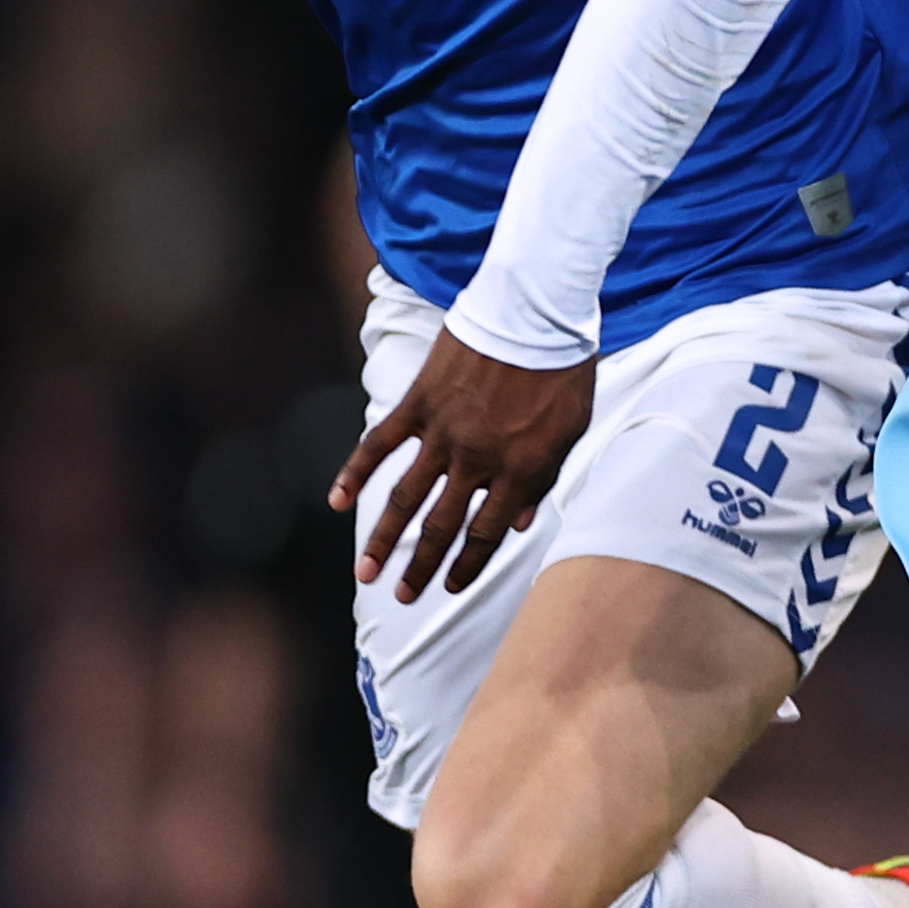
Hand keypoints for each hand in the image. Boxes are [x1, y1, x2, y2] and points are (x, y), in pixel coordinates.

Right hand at [330, 331, 598, 601]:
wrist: (534, 311)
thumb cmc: (562, 370)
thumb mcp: (571, 431)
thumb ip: (544, 479)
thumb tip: (522, 523)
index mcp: (520, 471)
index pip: (488, 533)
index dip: (469, 565)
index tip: (453, 588)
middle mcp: (478, 460)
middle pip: (442, 526)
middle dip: (423, 566)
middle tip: (405, 596)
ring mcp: (443, 433)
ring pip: (406, 497)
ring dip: (383, 538)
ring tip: (367, 572)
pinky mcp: (419, 404)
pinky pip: (380, 444)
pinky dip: (356, 472)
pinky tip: (337, 501)